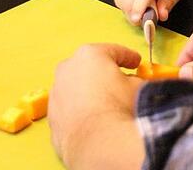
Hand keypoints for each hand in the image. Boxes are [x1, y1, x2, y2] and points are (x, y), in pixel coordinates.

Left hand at [49, 44, 145, 169]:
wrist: (99, 141)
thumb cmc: (118, 109)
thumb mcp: (139, 86)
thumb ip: (135, 79)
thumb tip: (135, 84)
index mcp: (90, 55)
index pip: (114, 51)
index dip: (129, 57)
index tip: (135, 62)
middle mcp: (68, 69)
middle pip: (91, 67)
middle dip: (105, 73)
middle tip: (120, 82)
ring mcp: (57, 92)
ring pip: (77, 87)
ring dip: (91, 92)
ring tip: (108, 104)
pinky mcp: (52, 114)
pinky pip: (71, 106)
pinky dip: (81, 109)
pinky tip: (95, 118)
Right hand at [114, 0, 183, 24]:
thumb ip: (168, 3)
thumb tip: (161, 16)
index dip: (138, 11)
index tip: (138, 21)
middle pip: (129, 4)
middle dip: (137, 17)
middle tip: (148, 16)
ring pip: (122, 4)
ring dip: (131, 12)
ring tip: (143, 6)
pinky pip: (117, 0)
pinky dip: (125, 6)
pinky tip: (135, 2)